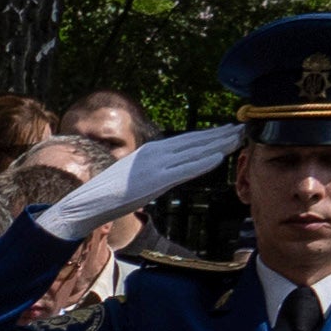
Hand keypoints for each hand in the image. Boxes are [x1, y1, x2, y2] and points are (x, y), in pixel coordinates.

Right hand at [51, 122, 236, 244]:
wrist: (88, 203)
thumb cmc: (110, 194)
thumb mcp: (136, 176)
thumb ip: (154, 171)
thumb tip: (166, 173)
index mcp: (151, 151)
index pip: (186, 140)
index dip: (209, 134)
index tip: (228, 129)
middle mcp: (155, 153)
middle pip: (194, 142)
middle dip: (220, 135)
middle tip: (242, 127)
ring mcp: (156, 166)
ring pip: (194, 152)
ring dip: (219, 144)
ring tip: (238, 138)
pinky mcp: (155, 181)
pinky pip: (185, 170)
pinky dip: (204, 163)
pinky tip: (220, 157)